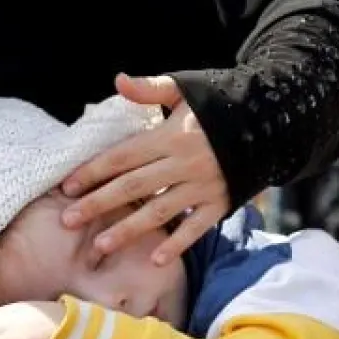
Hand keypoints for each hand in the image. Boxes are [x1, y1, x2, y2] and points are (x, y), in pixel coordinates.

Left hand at [60, 74, 229, 265]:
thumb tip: (118, 80)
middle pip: (133, 187)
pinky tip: (155, 259)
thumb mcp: (184, 89)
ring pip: (159, 212)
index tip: (67, 187)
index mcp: (169, 136)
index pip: (122, 156)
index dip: (93, 171)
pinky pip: (197, 228)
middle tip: (68, 221)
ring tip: (101, 245)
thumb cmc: (217, 104)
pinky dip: (178, 244)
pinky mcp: (221, 202)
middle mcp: (183, 163)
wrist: (271, 119)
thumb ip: (149, 88)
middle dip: (99, 204)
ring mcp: (203, 186)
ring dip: (129, 230)